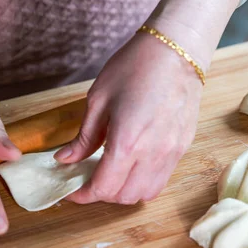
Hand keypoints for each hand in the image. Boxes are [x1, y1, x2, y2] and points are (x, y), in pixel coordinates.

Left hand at [55, 32, 202, 203]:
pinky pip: (161, 180)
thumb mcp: (98, 100)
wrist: (176, 50)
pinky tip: (131, 166)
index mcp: (127, 141)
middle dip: (101, 193)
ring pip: (145, 193)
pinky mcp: (182, 148)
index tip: (71, 191)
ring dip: (123, 192)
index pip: (103, 187)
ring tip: (111, 174)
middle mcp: (152, 154)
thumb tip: (64, 160)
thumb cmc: (134, 68)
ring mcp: (171, 153)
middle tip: (88, 178)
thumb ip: (83, 137)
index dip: (83, 195)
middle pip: (123, 196)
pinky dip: (142, 182)